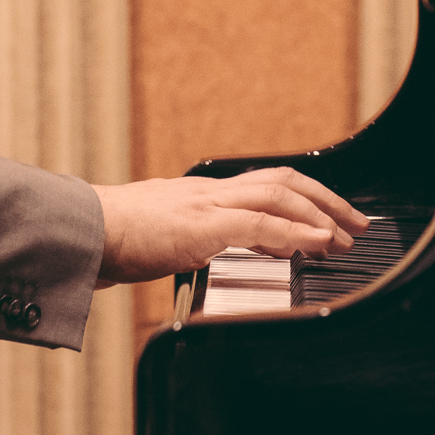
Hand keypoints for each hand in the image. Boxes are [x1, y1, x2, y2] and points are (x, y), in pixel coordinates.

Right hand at [91, 168, 369, 285]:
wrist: (77, 232)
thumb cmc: (106, 239)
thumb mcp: (157, 235)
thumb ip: (186, 239)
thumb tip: (197, 253)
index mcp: (201, 194)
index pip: (265, 183)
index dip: (304, 195)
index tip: (330, 215)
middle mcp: (209, 190)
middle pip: (283, 180)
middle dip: (327, 199)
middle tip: (356, 222)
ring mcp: (206, 204)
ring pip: (279, 194)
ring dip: (320, 214)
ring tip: (344, 236)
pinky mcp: (200, 226)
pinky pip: (258, 225)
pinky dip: (293, 233)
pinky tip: (315, 244)